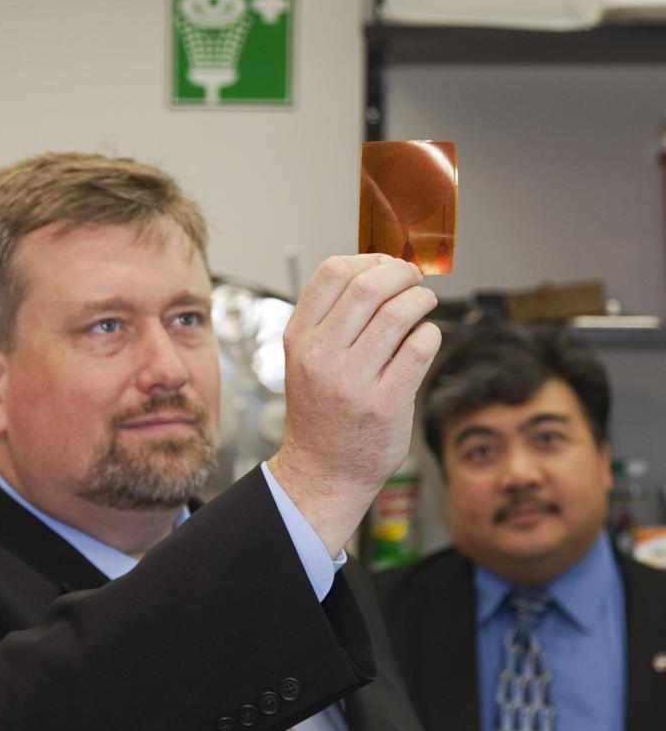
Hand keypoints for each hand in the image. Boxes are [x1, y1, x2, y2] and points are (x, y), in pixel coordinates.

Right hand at [267, 254, 439, 554]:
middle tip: (414, 280)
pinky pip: (420, 348)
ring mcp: (353, 382)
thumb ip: (332, 318)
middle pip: (369, 287)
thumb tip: (380, 270)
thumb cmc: (321, 412)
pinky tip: (425, 339)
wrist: (323, 471)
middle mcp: (322, 357)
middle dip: (402, 274)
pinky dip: (430, 334)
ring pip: (399, 313)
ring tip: (424, 305)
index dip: (369, 259)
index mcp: (299, 339)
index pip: (333, 273)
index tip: (386, 265)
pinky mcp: (385, 404)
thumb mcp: (305, 359)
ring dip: (421, 301)